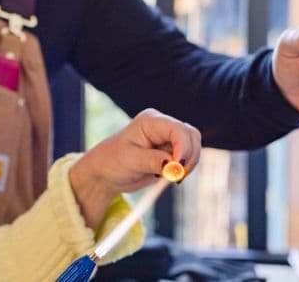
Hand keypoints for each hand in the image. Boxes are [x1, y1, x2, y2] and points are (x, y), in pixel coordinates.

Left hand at [68, 108, 200, 228]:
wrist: (105, 173)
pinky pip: (188, 159)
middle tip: (177, 176)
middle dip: (189, 157)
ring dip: (187, 164)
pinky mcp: (171, 152)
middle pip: (191, 136)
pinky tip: (167, 176)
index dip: (183, 147)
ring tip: (169, 177)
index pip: (178, 129)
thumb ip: (153, 161)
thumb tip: (174, 165)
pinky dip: (183, 170)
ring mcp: (168, 139)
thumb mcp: (130, 161)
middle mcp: (162, 126)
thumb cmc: (112, 161)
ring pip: (193, 148)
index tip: (178, 167)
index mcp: (150, 121)